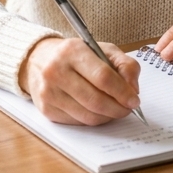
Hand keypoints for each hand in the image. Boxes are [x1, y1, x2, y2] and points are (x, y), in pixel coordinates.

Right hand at [18, 36, 141, 125]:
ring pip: (88, 116)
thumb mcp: (102, 50)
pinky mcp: (47, 109)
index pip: (103, 77)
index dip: (123, 92)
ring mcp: (49, 92)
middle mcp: (56, 71)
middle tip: (128, 109)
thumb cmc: (74, 55)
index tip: (134, 100)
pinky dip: (93, 119)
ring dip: (108, 117)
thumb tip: (133, 89)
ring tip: (115, 110)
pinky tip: (97, 111)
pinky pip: (78, 122)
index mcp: (72, 51)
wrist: (38, 60)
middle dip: (118, 108)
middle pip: (96, 100)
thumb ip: (124, 65)